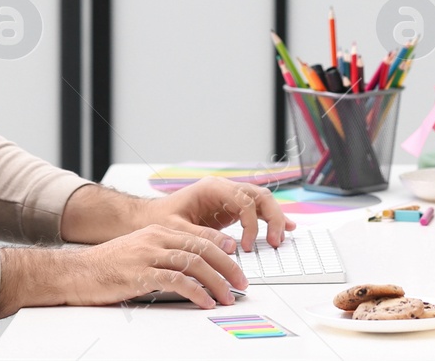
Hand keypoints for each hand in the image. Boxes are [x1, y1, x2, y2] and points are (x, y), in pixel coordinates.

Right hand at [0, 224, 247, 314]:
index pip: (199, 236)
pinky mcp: (140, 274)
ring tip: (228, 296)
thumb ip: (164, 255)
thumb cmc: (106, 266)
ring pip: (194, 263)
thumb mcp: (139, 252)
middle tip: (241, 283)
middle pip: (202, 247)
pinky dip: (196, 292)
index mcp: (157, 230)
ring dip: (217, 281)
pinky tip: (206, 301)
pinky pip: (176, 280)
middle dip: (227, 266)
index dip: (223, 250)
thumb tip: (194, 271)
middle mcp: (155, 238)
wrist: (75, 272)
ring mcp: (148, 254)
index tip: (238, 264)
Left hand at [147, 178, 296, 252]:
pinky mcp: (230, 208)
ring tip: (282, 237)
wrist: (150, 217)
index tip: (248, 246)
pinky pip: (256, 209)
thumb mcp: (177, 230)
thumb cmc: (161, 220)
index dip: (251, 224)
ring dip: (274, 217)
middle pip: (259, 196)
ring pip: (261, 200)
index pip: (243, 201)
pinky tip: (284, 227)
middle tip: (276, 241)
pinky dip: (269, 218)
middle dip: (272, 217)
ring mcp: (228, 197)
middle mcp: (223, 188)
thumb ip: (203, 237)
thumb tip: (230, 246)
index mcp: (212, 188)